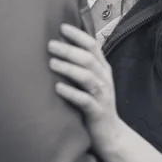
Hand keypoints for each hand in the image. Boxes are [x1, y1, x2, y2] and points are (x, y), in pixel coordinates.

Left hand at [48, 23, 120, 146]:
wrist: (111, 133)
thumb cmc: (95, 103)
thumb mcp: (92, 81)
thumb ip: (82, 65)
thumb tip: (60, 46)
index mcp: (103, 68)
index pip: (93, 46)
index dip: (78, 35)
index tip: (62, 27)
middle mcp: (104, 79)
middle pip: (88, 59)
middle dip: (69, 50)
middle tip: (50, 45)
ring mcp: (102, 95)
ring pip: (87, 77)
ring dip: (68, 68)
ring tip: (51, 63)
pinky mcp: (97, 112)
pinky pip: (84, 100)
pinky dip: (71, 93)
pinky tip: (58, 88)